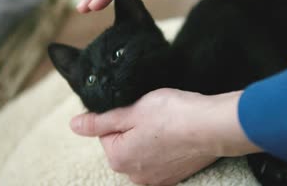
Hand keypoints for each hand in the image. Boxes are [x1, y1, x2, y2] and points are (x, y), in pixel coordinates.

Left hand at [70, 88, 261, 184]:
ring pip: (143, 150)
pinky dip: (165, 146)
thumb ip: (99, 121)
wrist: (212, 126)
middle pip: (124, 143)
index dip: (122, 116)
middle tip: (154, 115)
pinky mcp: (174, 177)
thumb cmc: (171, 114)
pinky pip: (160, 158)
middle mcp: (134, 175)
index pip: (106, 133)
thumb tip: (74, 125)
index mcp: (118, 158)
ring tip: (167, 124)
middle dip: (135, 127)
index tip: (139, 108)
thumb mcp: (130, 111)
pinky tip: (176, 135)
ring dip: (151, 137)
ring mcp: (157, 179)